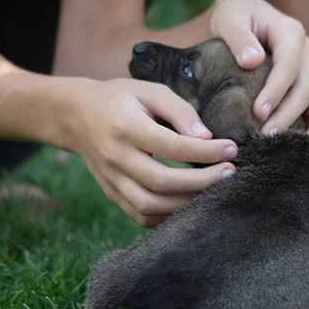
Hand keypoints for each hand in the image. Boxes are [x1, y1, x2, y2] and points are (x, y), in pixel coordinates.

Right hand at [69, 78, 238, 226]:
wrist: (76, 116)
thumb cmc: (120, 99)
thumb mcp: (150, 91)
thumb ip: (179, 110)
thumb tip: (207, 136)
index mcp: (124, 126)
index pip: (170, 146)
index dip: (204, 152)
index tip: (231, 149)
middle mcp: (115, 158)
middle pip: (161, 182)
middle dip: (201, 182)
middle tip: (230, 173)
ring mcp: (111, 181)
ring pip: (150, 206)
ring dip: (187, 204)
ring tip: (215, 190)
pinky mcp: (112, 195)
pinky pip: (141, 216)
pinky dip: (168, 217)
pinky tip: (190, 203)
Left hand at [207, 0, 308, 137]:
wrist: (245, 16)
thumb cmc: (234, 17)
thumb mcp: (229, 17)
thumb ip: (238, 36)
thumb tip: (252, 61)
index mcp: (291, 33)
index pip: (289, 64)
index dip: (276, 90)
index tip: (258, 112)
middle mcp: (308, 52)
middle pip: (305, 88)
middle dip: (287, 115)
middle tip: (265, 137)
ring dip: (308, 128)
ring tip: (287, 148)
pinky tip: (303, 149)